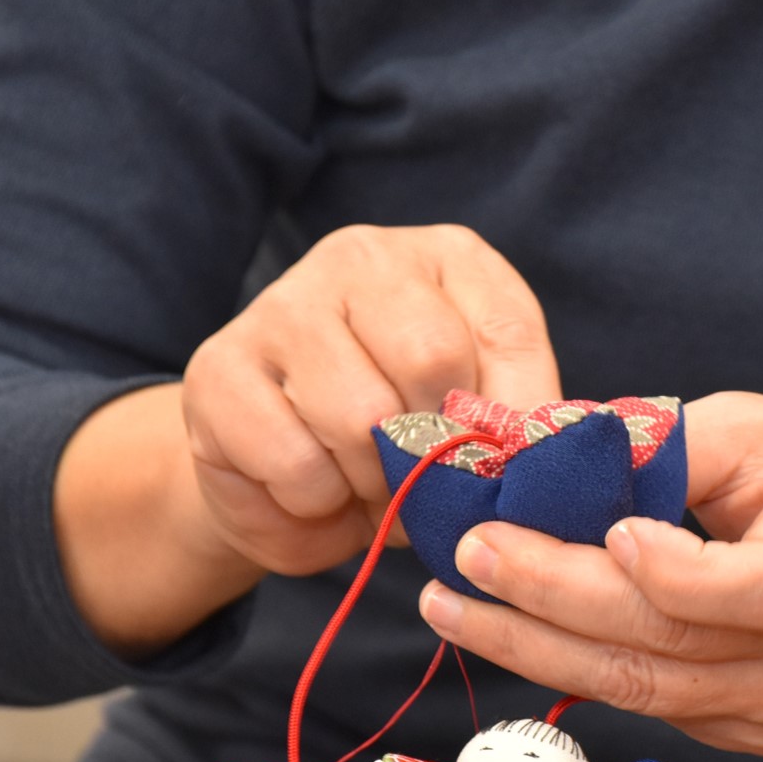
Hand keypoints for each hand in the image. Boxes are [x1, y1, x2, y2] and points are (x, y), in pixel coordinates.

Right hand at [55, 224, 559, 654]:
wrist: (274, 477)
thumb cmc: (390, 445)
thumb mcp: (469, 425)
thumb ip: (510, 425)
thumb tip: (543, 455)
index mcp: (445, 260)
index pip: (508, 333)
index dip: (510, 423)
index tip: (498, 470)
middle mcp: (363, 258)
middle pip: (430, 359)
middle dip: (432, 453)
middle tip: (416, 482)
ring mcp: (282, 305)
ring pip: (359, 417)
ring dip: (371, 484)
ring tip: (362, 485)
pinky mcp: (219, 370)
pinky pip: (295, 462)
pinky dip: (314, 503)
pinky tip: (308, 488)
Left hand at [418, 392, 762, 754]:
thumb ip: (673, 441)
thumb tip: (556, 447)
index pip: (759, 591)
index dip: (676, 573)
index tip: (607, 534)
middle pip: (667, 643)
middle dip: (548, 599)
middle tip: (466, 558)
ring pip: (638, 687)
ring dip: (530, 645)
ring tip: (452, 606)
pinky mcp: (745, 732)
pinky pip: (642, 701)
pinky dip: (568, 664)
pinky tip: (510, 631)